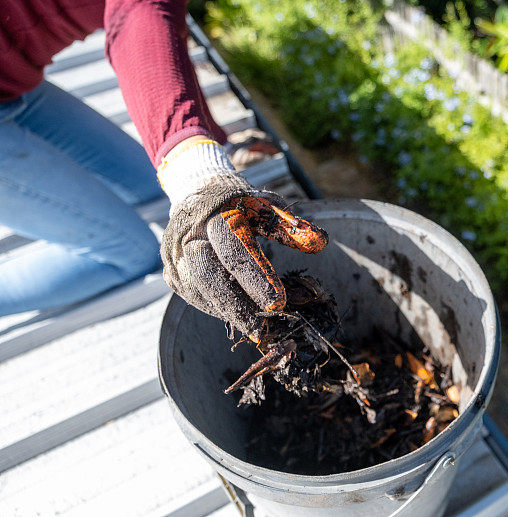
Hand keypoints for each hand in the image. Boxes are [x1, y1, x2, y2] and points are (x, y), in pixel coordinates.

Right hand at [161, 174, 327, 341]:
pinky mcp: (172, 274)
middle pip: (208, 276)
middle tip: (263, 330)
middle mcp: (188, 235)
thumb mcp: (268, 207)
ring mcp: (175, 256)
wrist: (197, 192)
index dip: (256, 277)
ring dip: (230, 313)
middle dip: (237, 307)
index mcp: (216, 215)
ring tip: (258, 328)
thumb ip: (291, 226)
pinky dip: (219, 310)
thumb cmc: (241, 205)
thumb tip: (320, 242)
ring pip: (199, 293)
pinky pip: (195, 298)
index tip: (279, 303)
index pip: (234, 249)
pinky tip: (240, 317)